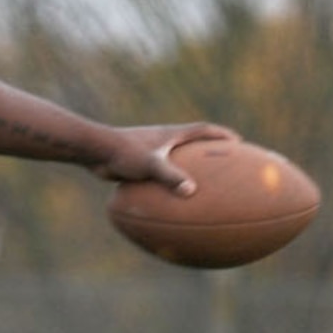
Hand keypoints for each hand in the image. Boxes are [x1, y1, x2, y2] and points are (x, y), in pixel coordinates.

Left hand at [94, 123, 238, 195]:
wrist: (94, 151)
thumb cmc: (123, 153)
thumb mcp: (150, 165)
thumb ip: (171, 177)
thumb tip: (191, 192)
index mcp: (172, 135)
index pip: (204, 130)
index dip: (221, 136)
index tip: (238, 143)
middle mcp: (164, 141)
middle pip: (194, 143)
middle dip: (210, 151)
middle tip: (226, 162)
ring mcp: (152, 151)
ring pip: (177, 159)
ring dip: (189, 168)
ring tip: (202, 184)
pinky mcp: (139, 163)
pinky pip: (160, 174)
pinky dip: (168, 184)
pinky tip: (171, 202)